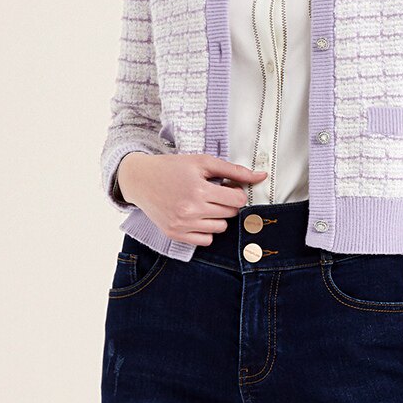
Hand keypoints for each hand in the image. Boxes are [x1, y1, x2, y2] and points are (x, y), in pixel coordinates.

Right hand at [117, 152, 267, 244]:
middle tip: (213, 192)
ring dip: (217, 216)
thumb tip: (262, 176)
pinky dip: (206, 230)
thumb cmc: (173, 167)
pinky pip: (206, 240)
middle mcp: (190, 211)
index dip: (236, 191)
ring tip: (203, 203)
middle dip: (227, 202)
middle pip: (230, 213)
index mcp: (198, 190)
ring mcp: (182, 225)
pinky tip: (197, 216)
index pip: (238, 200)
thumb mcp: (203, 162)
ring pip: (220, 228)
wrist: (140, 179)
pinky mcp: (175, 235)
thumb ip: (234, 170)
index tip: (226, 186)